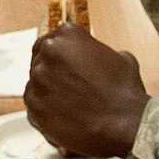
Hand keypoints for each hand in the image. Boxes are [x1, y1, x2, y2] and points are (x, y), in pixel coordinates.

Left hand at [23, 24, 148, 158]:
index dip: (59, 56)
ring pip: (36, 83)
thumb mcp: (122, 58)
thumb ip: (101, 53)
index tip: (64, 66)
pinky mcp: (34, 105)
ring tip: (68, 105)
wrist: (124, 124)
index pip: (52, 40)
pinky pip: (33, 105)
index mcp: (68, 34)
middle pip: (40, 60)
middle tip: (67, 87)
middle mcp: (49, 52)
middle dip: (51, 73)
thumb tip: (101, 59)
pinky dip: (45, 111)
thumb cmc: (125, 93)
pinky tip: (63, 117)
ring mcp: (38, 78)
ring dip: (47, 92)